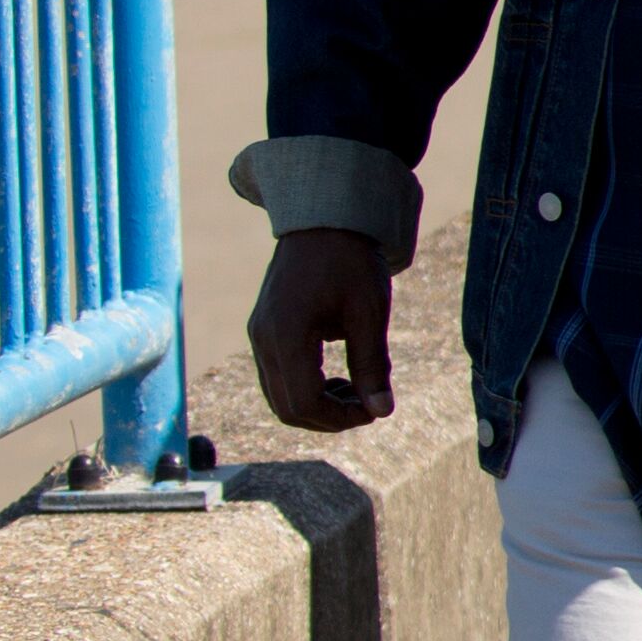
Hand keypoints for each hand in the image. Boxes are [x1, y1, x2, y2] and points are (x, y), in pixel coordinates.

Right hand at [248, 229, 400, 432]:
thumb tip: (383, 411)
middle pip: (286, 408)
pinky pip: (278, 377)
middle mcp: (263, 340)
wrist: (324, 222)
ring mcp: (258, 336)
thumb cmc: (351, 263)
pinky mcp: (263, 331)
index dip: (341, 419)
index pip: (303, 403)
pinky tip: (339, 378)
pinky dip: (306, 388)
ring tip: (356, 389)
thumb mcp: (370, 314)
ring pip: (279, 397)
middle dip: (329, 418)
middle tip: (369, 405)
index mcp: (286, 335)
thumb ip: (373, 365)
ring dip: (317, 405)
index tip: (375, 410)